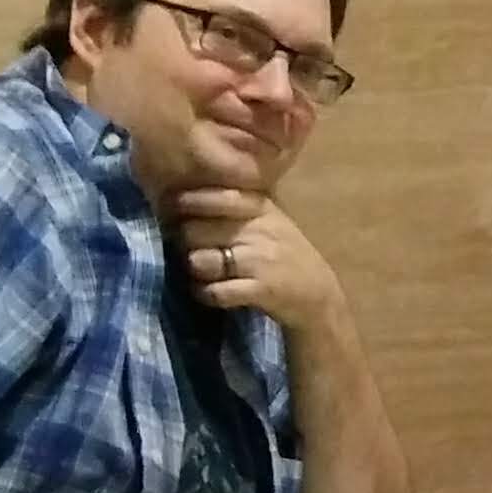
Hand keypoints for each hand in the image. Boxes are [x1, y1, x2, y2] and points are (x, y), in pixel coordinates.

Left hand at [175, 189, 340, 330]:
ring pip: (200, 261)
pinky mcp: (261, 290)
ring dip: (194, 271)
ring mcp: (260, 260)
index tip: (171, 206)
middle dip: (185, 243)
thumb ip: (235, 209)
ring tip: (202, 274)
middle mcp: (260, 230)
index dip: (187, 201)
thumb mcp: (269, 222)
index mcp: (262, 208)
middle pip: (196, 230)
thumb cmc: (287, 256)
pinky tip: (210, 293)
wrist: (319, 297)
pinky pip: (214, 291)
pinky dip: (205, 294)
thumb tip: (182, 199)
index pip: (216, 196)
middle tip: (189, 250)